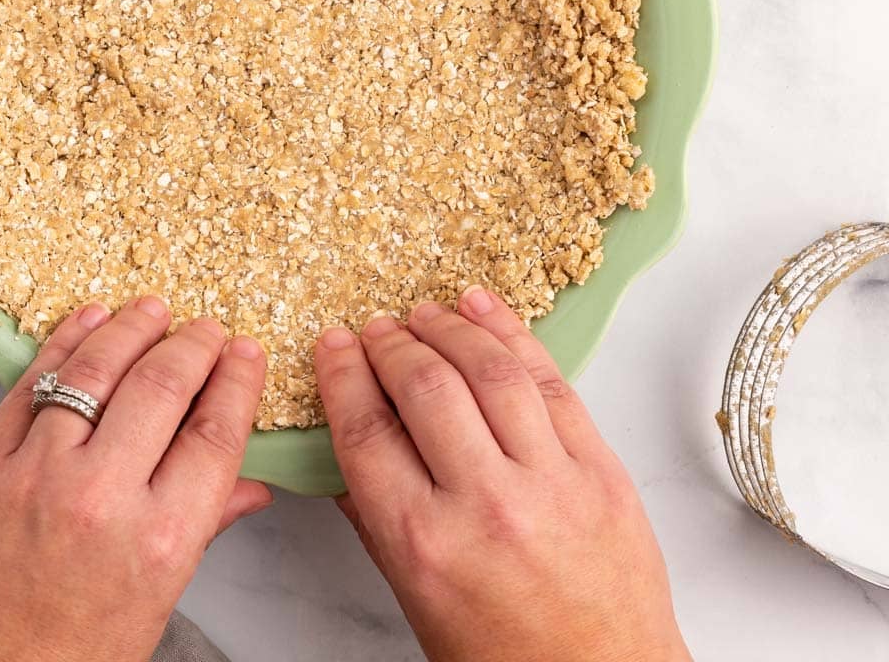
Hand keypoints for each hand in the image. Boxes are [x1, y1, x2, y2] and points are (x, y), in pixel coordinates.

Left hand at [0, 297, 270, 661]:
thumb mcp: (149, 609)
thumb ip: (200, 532)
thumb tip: (252, 487)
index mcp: (158, 543)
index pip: (215, 435)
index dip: (237, 382)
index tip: (246, 353)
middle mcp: (100, 499)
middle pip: (162, 387)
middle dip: (193, 345)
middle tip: (205, 328)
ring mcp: (34, 475)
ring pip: (95, 370)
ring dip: (130, 328)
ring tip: (152, 309)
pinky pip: (31, 384)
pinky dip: (64, 342)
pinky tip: (87, 319)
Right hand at [314, 288, 690, 661]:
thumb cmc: (504, 656)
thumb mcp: (414, 598)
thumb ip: (375, 518)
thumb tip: (343, 450)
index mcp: (426, 543)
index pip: (367, 430)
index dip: (343, 374)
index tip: (334, 346)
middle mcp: (486, 504)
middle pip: (424, 387)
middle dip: (391, 345)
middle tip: (377, 329)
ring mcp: (551, 481)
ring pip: (489, 371)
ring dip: (449, 328)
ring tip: (425, 313)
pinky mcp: (601, 469)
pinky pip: (551, 381)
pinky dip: (514, 334)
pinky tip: (484, 309)